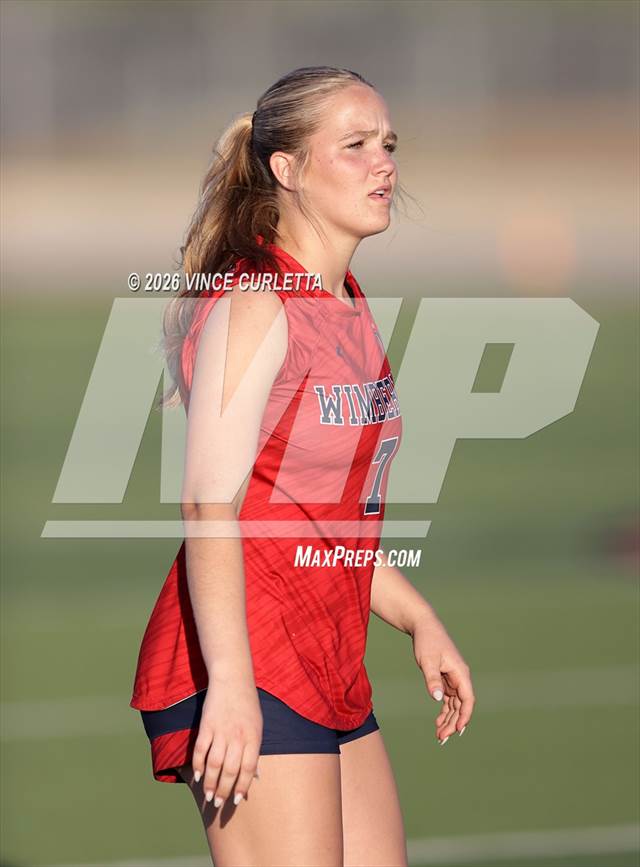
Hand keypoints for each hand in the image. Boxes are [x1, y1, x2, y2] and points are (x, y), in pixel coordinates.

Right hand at [191, 677, 262, 806]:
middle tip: (218, 803)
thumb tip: (256, 776)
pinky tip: (197, 776)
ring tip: (207, 795)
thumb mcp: (257, 726)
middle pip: (230, 770)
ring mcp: (221, 731)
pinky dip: (198, 765)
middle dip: (223, 790)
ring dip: (209, 782)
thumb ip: (255, 750)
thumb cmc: (248, 704)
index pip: (248, 769)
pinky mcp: (206, 725)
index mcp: (253, 737)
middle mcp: (237, 736)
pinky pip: (201, 750)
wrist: (232, 678)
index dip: (242, 787)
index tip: (236, 800)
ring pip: (214, 764)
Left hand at [411, 611, 474, 744]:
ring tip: (439, 735)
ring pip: (455, 705)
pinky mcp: (446, 679)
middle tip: (442, 738)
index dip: (465, 715)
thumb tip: (438, 699)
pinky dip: (444, 711)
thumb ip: (432, 679)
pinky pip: (448, 700)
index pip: (468, 699)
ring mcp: (453, 679)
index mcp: (460, 672)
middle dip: (454, 723)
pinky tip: (438, 723)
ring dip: (449, 720)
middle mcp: (460, 677)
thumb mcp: (427, 660)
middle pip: (461, 705)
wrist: (423, 626)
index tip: (458, 730)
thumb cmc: (427, 641)